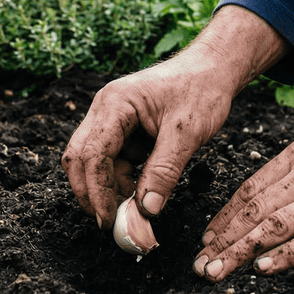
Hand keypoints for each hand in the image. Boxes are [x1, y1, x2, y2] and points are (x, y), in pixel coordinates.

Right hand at [63, 6, 289, 231]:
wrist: (213, 70)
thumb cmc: (201, 91)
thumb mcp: (187, 133)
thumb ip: (164, 172)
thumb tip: (146, 211)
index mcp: (115, 104)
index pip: (92, 153)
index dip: (96, 190)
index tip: (108, 220)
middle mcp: (105, 110)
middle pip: (80, 158)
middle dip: (90, 192)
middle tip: (108, 223)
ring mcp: (111, 120)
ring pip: (95, 163)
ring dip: (109, 189)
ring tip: (131, 212)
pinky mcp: (122, 131)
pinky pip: (113, 161)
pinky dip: (122, 182)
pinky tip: (139, 195)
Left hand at [193, 69, 293, 280]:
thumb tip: (279, 191)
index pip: (250, 189)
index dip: (225, 216)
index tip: (207, 238)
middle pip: (253, 210)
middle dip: (222, 239)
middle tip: (199, 265)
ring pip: (274, 225)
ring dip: (240, 251)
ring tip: (217, 272)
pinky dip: (287, 254)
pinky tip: (265, 268)